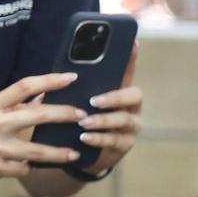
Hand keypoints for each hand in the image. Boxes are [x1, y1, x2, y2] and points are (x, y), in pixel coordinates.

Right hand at [0, 73, 86, 182]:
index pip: (24, 87)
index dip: (49, 81)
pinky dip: (28, 166)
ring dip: (59, 153)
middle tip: (84, 116)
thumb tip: (40, 96)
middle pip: (38, 116)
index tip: (71, 78)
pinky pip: (23, 169)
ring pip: (37, 152)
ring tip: (74, 153)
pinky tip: (30, 165)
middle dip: (65, 115)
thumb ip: (10, 105)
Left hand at [75, 46, 142, 176]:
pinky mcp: (125, 145)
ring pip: (125, 120)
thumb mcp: (72, 101)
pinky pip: (116, 140)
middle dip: (115, 97)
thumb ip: (72, 89)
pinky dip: (99, 138)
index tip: (133, 43)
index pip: (127, 71)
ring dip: (103, 120)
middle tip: (94, 101)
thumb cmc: (76, 120)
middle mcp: (130, 107)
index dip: (131, 58)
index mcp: (117, 90)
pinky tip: (84, 137)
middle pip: (134, 96)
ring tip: (84, 123)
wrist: (81, 153)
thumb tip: (63, 74)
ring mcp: (130, 126)